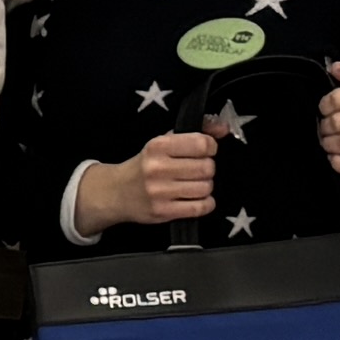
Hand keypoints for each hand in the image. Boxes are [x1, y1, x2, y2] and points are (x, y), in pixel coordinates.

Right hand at [90, 131, 220, 232]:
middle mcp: (158, 168)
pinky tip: (195, 198)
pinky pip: (200, 207)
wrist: (116, 193)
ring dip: (205, 186)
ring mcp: (160, 192)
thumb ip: (195, 132)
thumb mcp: (163, 142)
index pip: (202, 144)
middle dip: (207, 169)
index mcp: (158, 146)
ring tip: (193, 184)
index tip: (204, 151)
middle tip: (197, 170)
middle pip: (207, 168)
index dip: (210, 147)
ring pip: (206, 188)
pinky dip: (205, 203)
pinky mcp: (163, 212)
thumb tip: (224, 127)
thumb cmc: (145, 165)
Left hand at [317, 62, 339, 187]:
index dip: (324, 106)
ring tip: (329, 145)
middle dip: (324, 129)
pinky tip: (336, 159)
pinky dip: (338, 162)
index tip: (323, 112)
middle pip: (338, 121)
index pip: (338, 97)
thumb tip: (336, 67)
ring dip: (329, 145)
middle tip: (325, 132)